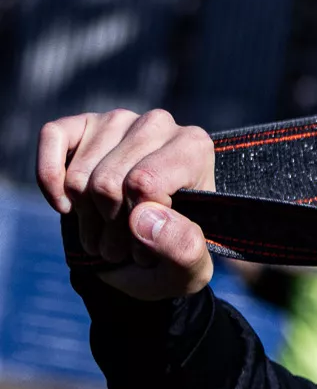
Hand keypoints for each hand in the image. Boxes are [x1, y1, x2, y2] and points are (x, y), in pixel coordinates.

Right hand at [37, 109, 216, 299]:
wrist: (149, 255)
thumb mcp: (190, 268)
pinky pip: (53, 138)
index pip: (144, 184)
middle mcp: (159, 124)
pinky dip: (50, 180)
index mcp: (194, 148)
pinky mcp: (83, 123)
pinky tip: (65, 206)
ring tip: (105, 232)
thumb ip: (182, 248)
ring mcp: (119, 120)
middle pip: (107, 182)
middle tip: (122, 245)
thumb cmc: (174, 254)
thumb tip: (143, 217)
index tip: (147, 248)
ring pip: (79, 175)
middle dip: (108, 226)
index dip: (136, 226)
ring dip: (84, 217)